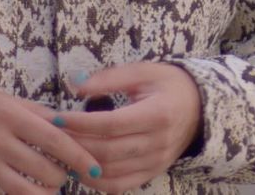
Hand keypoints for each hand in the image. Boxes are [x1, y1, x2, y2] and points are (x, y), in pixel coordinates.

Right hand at [0, 79, 103, 194]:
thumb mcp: (3, 99)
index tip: (95, 168)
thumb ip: (36, 113)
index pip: (55, 139)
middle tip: (62, 175)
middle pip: (44, 170)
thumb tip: (71, 125)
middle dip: (61, 178)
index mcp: (10, 114)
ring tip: (47, 189)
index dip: (79, 157)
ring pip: (24, 192)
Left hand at [54, 62, 203, 192]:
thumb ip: (110, 78)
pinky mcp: (153, 172)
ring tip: (62, 151)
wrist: (201, 107)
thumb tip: (75, 84)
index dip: (81, 123)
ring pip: (111, 171)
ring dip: (82, 163)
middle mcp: (159, 142)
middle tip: (53, 135)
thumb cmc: (170, 85)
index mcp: (158, 114)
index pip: (111, 124)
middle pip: (107, 150)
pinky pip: (120, 185)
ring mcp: (157, 161)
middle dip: (75, 143)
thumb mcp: (144, 72)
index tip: (57, 117)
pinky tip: (81, 168)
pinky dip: (97, 181)